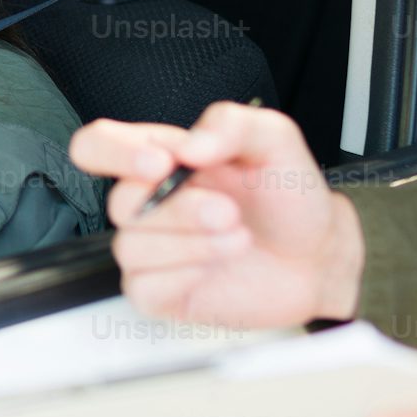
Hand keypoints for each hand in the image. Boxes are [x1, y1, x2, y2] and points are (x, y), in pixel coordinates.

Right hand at [69, 101, 363, 330]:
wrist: (318, 256)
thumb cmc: (290, 198)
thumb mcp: (275, 141)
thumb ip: (232, 125)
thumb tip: (190, 144)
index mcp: (164, 157)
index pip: (97, 145)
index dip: (113, 152)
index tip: (161, 163)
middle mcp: (151, 201)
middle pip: (119, 203)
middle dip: (179, 210)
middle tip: (228, 211)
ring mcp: (154, 248)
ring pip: (131, 247)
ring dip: (191, 243)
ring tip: (238, 237)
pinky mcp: (162, 291)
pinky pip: (144, 288)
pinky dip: (184, 276)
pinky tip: (217, 266)